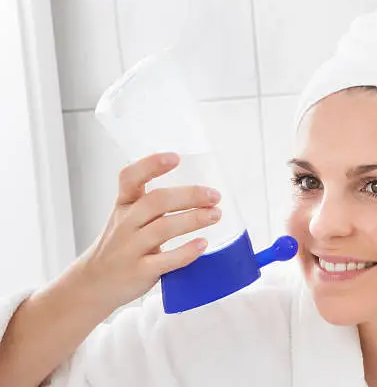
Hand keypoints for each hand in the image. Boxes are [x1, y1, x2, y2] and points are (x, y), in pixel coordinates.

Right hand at [76, 152, 221, 310]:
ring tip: (215, 215)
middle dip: (189, 195)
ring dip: (193, 219)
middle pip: (157, 201)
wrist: (94, 284)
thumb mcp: (127, 218)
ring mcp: (130, 248)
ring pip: (163, 228)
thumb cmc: (121, 245)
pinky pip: (165, 260)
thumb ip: (152, 204)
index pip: (130, 178)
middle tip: (215, 196)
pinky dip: (186, 252)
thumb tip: (200, 192)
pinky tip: (203, 244)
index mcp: (124, 205)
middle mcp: (125, 223)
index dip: (151, 165)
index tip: (175, 157)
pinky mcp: (139, 272)